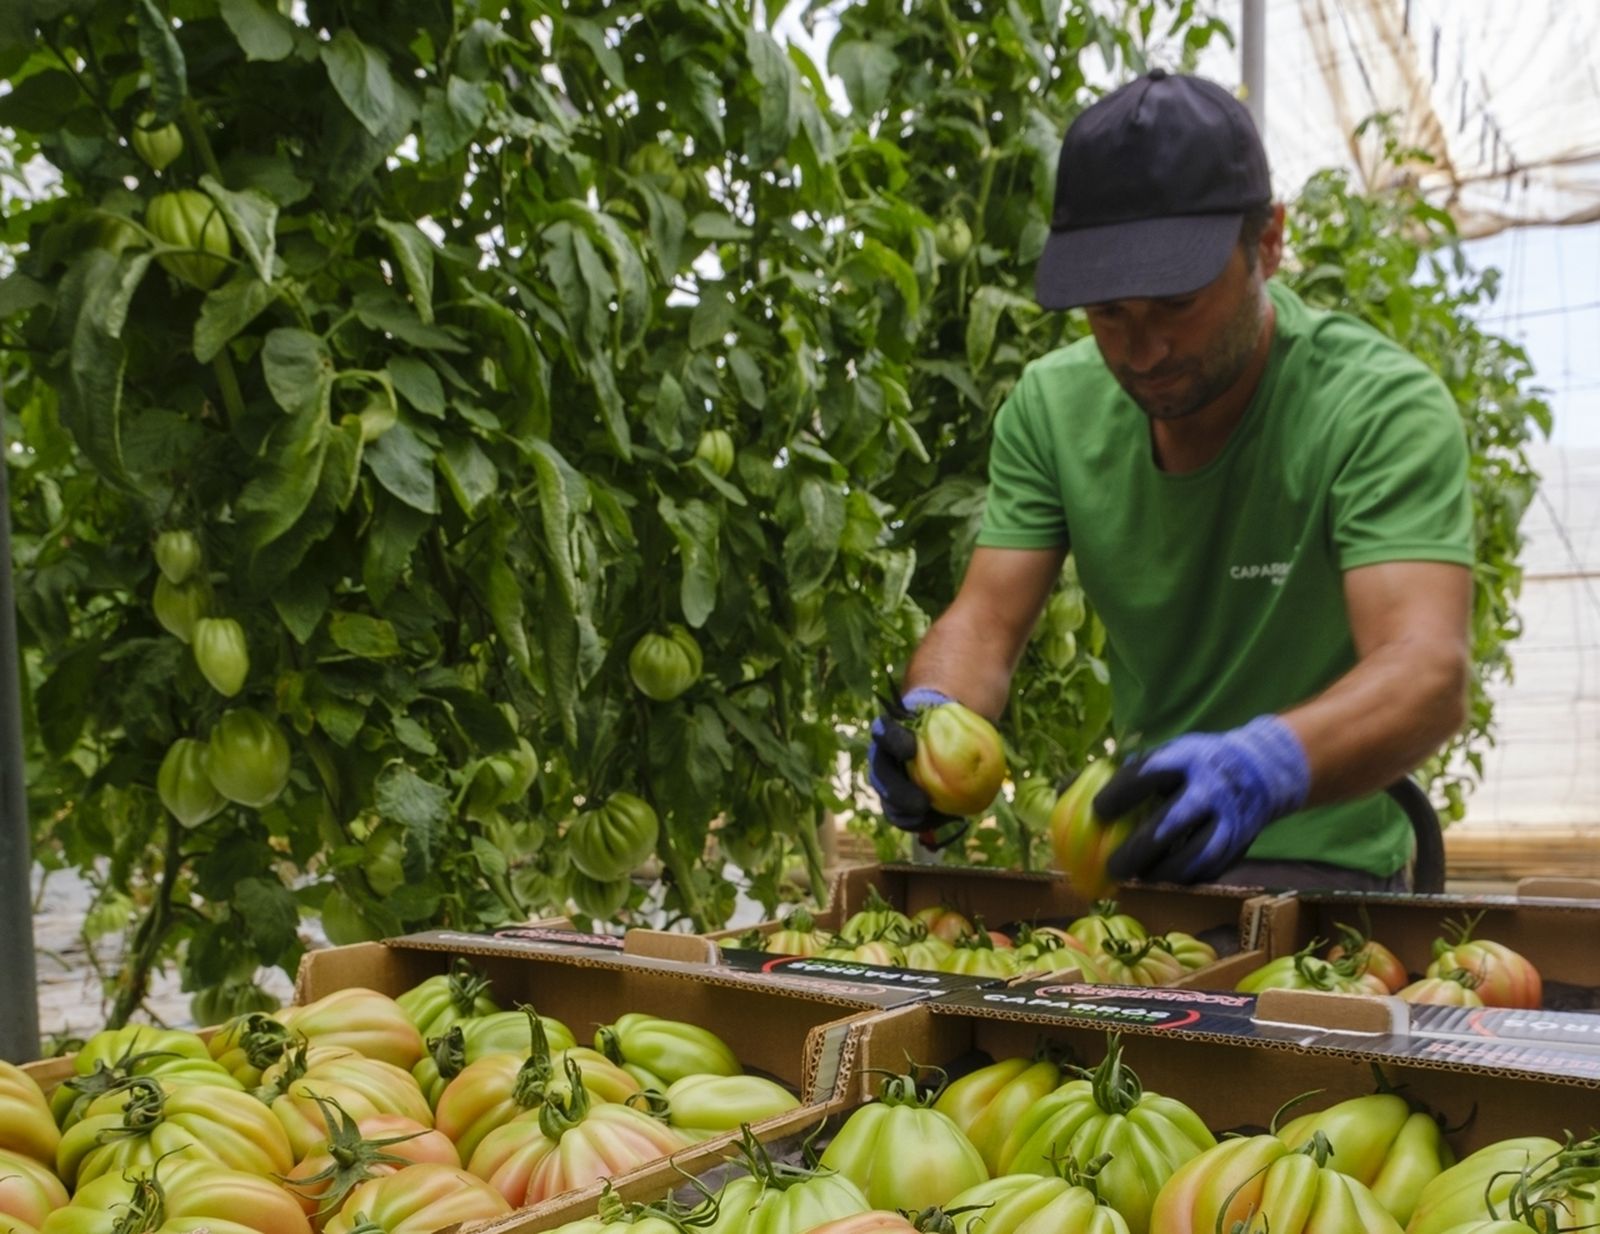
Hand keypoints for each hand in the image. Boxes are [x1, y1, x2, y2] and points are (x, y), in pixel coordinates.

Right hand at [868, 687, 964, 845]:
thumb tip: (988, 726)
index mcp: (887, 731)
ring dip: (907, 815)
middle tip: (921, 803)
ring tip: (928, 819)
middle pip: (881, 777)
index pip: (884, 732)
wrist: (938, 737)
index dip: (893, 741)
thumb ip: (960, 719)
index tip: (911, 749)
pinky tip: (943, 821)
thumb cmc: (945, 721)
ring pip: (889, 803)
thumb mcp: (951, 713)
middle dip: (898, 793)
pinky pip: (905, 817)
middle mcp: (881, 759)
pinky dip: (921, 822)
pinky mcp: (899, 802)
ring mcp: (888, 783)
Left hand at [1095, 716, 1310, 883]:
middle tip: (1111, 868)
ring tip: (1139, 877)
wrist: (1259, 770)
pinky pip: (1210, 869)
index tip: (1097, 812)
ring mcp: (1228, 820)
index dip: (1121, 794)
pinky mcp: (1239, 844)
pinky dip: (1186, 878)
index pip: (1148, 776)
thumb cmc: (1192, 765)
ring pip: (1196, 855)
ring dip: (1163, 872)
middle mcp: (1209, 789)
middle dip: (1138, 851)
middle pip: (1171, 825)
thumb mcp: (1164, 756)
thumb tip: (1062, 790)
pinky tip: (1166, 879)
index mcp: (1185, 760)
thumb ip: (1119, 773)